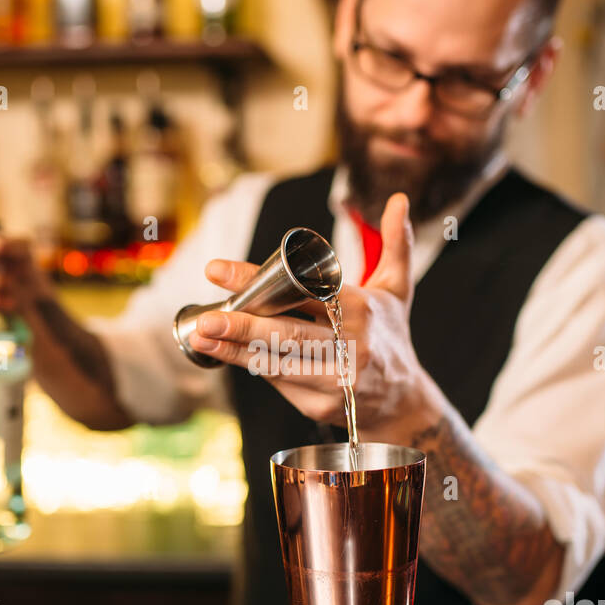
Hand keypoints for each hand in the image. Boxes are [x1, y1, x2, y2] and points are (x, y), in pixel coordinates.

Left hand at [187, 192, 440, 441]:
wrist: (404, 400)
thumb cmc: (391, 336)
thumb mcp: (397, 290)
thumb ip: (395, 244)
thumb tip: (398, 199)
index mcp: (362, 309)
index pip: (301, 290)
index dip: (256, 280)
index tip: (216, 271)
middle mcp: (350, 345)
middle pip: (287, 333)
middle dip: (242, 326)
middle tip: (206, 319)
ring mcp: (337, 379)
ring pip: (277, 362)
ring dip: (234, 351)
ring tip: (200, 336)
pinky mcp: (323, 405)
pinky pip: (280, 382)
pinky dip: (252, 366)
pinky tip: (224, 354)